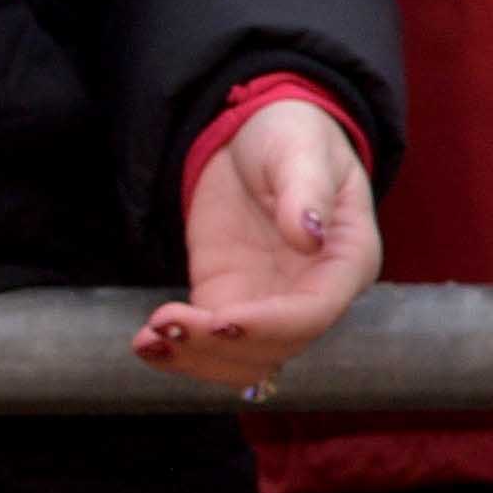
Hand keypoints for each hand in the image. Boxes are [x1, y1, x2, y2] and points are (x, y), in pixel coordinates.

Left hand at [134, 97, 379, 392]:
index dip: (271, 325)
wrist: (256, 132)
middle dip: (221, 347)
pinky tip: (146, 343)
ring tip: (150, 342)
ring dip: (196, 360)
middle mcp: (313, 293)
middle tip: (168, 326)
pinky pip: (209, 341)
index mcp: (346, 260)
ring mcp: (270, 301)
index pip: (315, 312)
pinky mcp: (228, 297)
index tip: (221, 321)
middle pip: (275, 347)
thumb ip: (306, 190)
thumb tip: (308, 234)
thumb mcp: (301, 149)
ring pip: (241, 359)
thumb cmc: (293, 134)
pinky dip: (178, 350)